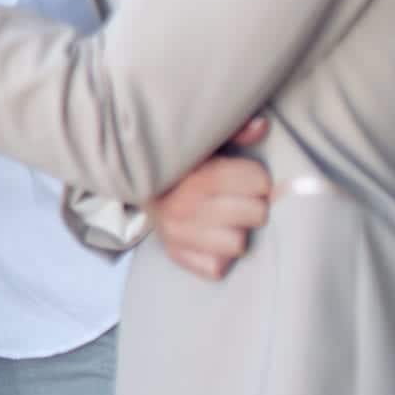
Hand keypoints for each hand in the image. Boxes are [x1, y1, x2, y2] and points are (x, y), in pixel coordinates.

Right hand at [152, 119, 271, 279]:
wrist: (132, 177)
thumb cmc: (180, 159)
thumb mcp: (203, 140)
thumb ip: (233, 131)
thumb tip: (262, 127)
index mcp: (197, 176)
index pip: (259, 182)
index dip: (256, 178)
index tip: (244, 176)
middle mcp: (184, 207)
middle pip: (257, 214)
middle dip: (251, 204)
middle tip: (235, 198)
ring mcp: (177, 234)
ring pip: (239, 244)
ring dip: (235, 231)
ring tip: (223, 218)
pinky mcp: (175, 254)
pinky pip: (217, 267)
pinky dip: (217, 256)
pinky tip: (209, 238)